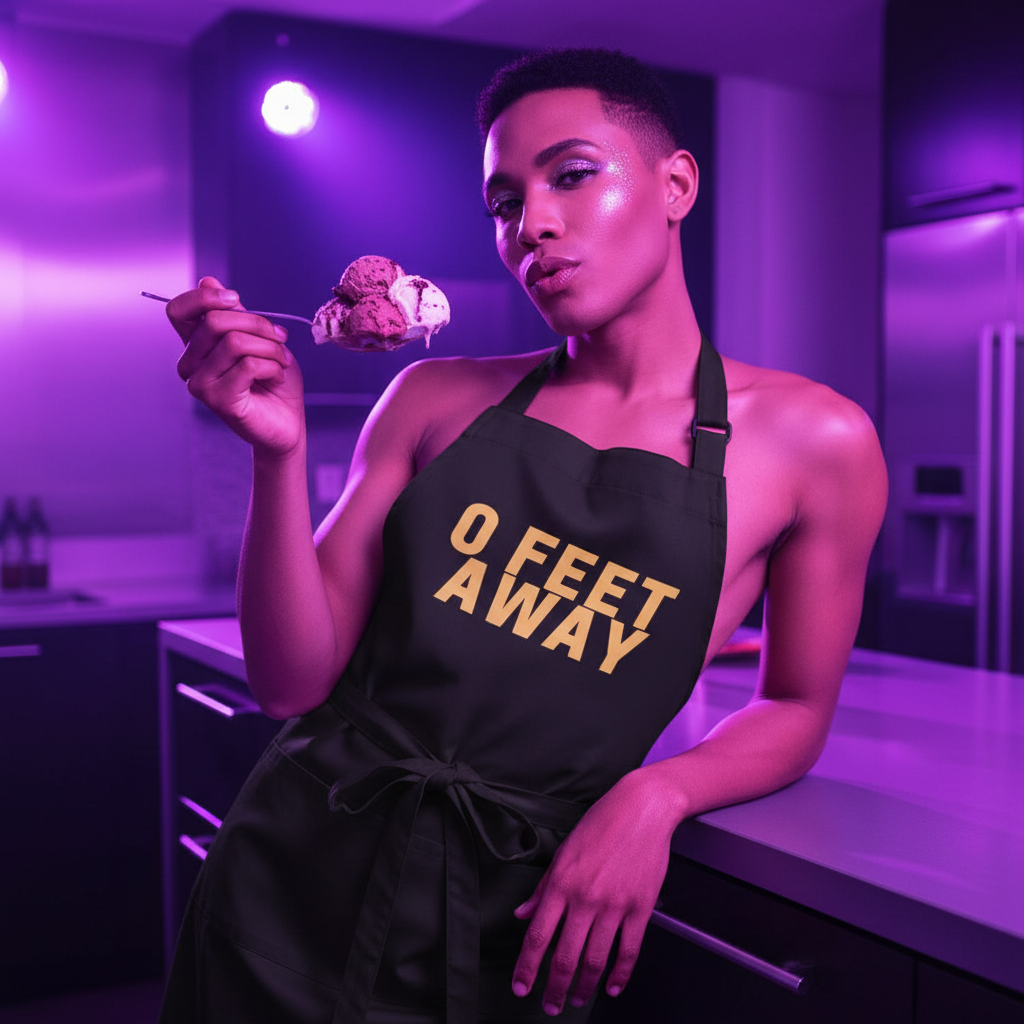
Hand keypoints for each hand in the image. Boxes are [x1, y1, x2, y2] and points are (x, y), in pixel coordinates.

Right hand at [170, 276, 304, 456]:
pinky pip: (248, 365)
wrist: (287, 423)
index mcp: (195, 345)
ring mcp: (199, 383)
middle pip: (215, 321)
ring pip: (235, 342)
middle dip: (258, 325)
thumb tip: (207, 280)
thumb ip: (235, 314)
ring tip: (281, 361)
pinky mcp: (217, 400)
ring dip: (270, 348)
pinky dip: (272, 366)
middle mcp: (189, 364)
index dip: (205, 297)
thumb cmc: (273, 380)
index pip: (179, 310)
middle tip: (280, 340)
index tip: (236, 299)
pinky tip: (277, 377)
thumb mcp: (258, 338)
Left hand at [511, 767, 682, 1014]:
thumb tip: (523, 913)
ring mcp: (615, 905)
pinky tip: (612, 986)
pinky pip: (629, 951)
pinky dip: (620, 974)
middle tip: (549, 1005)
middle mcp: (586, 898)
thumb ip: (543, 887)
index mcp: (562, 883)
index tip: (521, 987)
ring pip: (596, 960)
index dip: (527, 967)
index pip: (538, 935)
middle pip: (566, 956)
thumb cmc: (601, 823)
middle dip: (554, 987)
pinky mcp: (641, 908)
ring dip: (584, 987)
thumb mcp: (564, 851)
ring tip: (576, 999)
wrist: (642, 808)